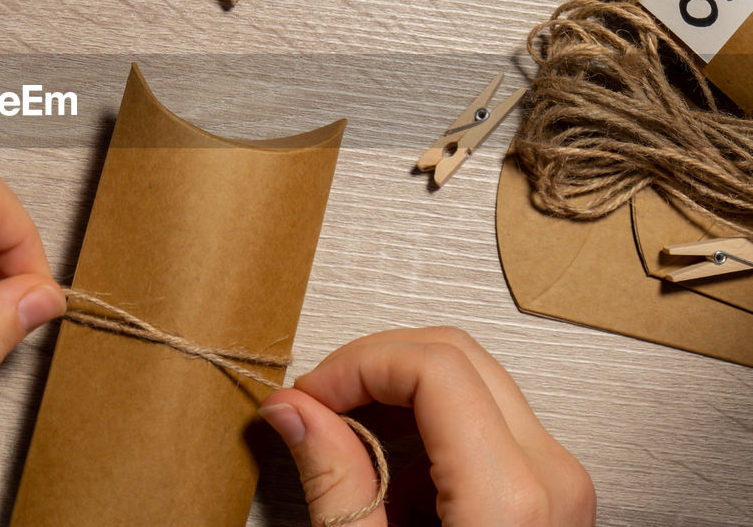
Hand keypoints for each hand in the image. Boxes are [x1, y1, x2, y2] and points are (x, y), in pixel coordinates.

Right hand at [259, 327, 595, 525]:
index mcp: (510, 497)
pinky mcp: (552, 495)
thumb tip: (294, 411)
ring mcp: (559, 484)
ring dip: (397, 398)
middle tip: (318, 406)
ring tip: (348, 451)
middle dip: (372, 367)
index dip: (355, 364)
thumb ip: (333, 483)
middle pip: (454, 355)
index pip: (431, 364)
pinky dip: (427, 433)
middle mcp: (550, 477)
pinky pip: (486, 423)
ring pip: (470, 381)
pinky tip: (391, 486)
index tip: (311, 395)